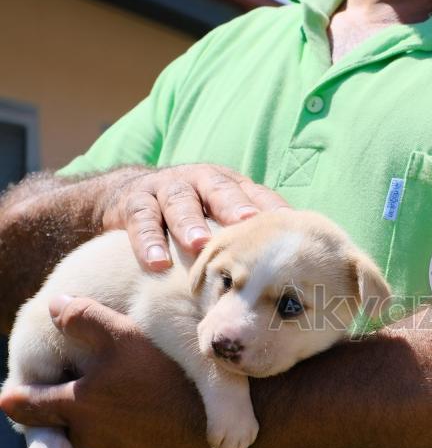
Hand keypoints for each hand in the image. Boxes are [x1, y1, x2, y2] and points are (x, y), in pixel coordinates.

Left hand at [0, 297, 214, 447]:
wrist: (205, 423)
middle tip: (64, 382)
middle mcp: (84, 434)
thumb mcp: (122, 337)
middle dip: (49, 406)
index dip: (17, 392)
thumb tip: (55, 304)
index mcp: (72, 406)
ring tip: (101, 388)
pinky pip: (109, 438)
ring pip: (80, 432)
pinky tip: (132, 402)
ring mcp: (110, 447)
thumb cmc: (162, 378)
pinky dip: (110, 422)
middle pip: (48, 424)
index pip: (22, 405)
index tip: (21, 381)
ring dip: (83, 414)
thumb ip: (85, 318)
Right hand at [102, 164, 288, 269]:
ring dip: (189, 223)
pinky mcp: (133, 202)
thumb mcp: (218, 217)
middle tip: (246, 222)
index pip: (255, 194)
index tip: (289, 223)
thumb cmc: (190, 216)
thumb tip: (290, 266)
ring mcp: (165, 188)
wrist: (125, 196)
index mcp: (227, 184)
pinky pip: (141, 220)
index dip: (271, 207)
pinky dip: (148, 241)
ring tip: (199, 245)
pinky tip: (157, 263)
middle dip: (233, 205)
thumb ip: (246, 234)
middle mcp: (199, 181)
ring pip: (179, 201)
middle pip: (218, 189)